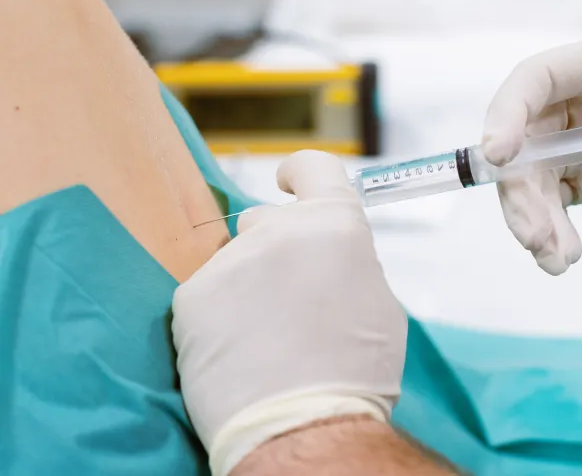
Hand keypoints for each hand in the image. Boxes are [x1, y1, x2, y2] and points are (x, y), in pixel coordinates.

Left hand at [172, 150, 406, 475]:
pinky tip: (240, 352)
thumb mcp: (377, 302)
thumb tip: (326, 254)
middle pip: (268, 220)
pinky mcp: (190, 297)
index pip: (312, 167)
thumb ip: (348, 259)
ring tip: (266, 339)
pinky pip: (207, 296)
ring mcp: (230, 262)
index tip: (288, 184)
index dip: (300, 174)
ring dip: (247, 287)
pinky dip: (219, 318)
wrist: (304, 428)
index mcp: (335, 225)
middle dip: (278, 249)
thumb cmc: (355, 374)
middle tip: (292, 299)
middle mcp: (279, 230)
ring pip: (236, 263)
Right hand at [482, 36, 581, 274]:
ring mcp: (573, 144)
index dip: (508, 112)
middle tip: (535, 238)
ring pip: (528, 180)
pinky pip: (550, 207)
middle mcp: (574, 103)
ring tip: (556, 261)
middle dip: (518, 190)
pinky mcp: (580, 180)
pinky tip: (564, 259)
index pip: (536, 78)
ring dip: (531, 221)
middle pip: (521, 139)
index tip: (499, 154)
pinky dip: (551, 234)